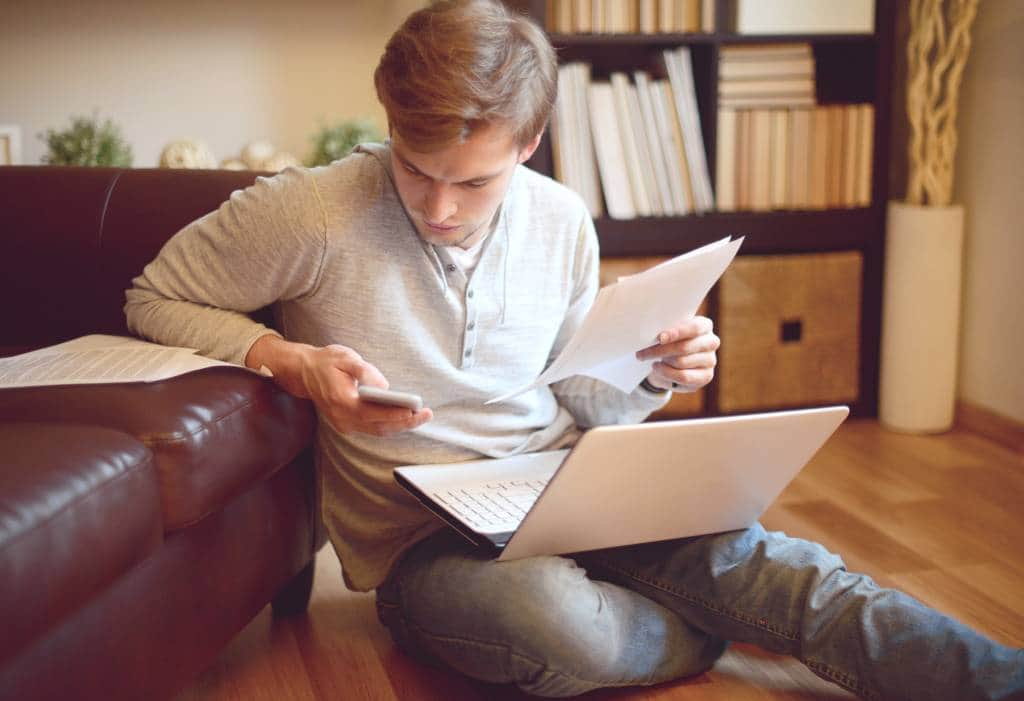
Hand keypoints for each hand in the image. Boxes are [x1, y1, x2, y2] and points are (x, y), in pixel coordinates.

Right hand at [246, 335, 432, 435]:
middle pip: (378, 426)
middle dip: (405, 421)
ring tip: (421, 416)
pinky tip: (406, 417)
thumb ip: (365, 371)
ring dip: (400, 425)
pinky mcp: (346, 425)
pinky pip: (372, 429)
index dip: (395, 414)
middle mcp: (341, 417)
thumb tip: (384, 386)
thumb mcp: (346, 357)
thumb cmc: (327, 362)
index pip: (372, 413)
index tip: (414, 410)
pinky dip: (390, 424)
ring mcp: (343, 424)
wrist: (305, 372)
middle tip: (426, 414)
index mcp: (340, 400)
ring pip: (377, 430)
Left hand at [635, 316, 719, 392]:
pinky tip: (658, 368)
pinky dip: (667, 373)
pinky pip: (683, 377)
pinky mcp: (706, 376)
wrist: (672, 360)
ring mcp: (711, 360)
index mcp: (705, 325)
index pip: (694, 327)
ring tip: (649, 360)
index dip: (677, 332)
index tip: (660, 338)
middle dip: (660, 350)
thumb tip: (654, 335)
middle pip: (685, 347)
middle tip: (642, 353)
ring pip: (682, 362)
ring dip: (662, 362)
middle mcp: (711, 342)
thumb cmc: (670, 341)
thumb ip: (666, 331)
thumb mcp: (668, 332)